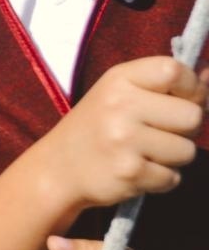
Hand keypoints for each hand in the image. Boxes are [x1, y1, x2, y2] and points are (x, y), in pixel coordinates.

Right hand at [34, 56, 204, 216]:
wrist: (57, 167)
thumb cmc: (98, 126)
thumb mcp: (122, 93)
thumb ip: (166, 84)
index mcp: (118, 79)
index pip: (175, 70)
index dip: (191, 87)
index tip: (181, 99)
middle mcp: (120, 105)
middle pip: (192, 116)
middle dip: (184, 130)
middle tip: (156, 133)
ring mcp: (123, 139)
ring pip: (187, 151)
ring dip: (172, 158)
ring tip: (142, 153)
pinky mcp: (129, 172)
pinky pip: (172, 177)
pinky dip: (160, 179)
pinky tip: (135, 171)